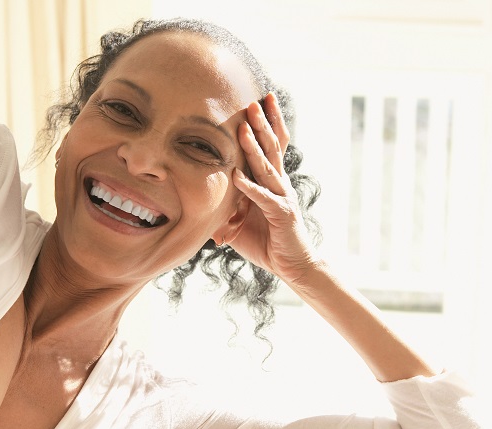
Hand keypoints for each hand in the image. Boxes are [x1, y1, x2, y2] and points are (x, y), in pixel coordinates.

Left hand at [230, 93, 319, 284]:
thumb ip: (223, 209)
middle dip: (262, 123)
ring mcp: (282, 197)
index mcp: (271, 182)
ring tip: (244, 126)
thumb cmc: (267, 243)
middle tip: (252, 100)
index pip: (271, 147)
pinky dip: (249, 187)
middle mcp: (279, 185)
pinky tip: (237, 176)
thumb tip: (197, 203)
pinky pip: (263, 197)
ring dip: (254, 146)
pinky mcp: (281, 214)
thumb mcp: (239, 223)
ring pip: (267, 166)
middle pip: (272, 148)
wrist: (294, 266)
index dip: (267, 124)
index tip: (259, 101)